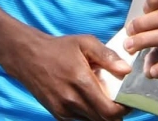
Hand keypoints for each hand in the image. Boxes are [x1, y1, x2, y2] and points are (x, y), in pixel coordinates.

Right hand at [4, 33, 130, 120]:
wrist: (28, 57)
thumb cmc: (59, 48)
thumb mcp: (85, 43)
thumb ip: (107, 56)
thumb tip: (126, 70)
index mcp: (81, 82)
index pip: (110, 111)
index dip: (124, 109)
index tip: (129, 100)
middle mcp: (71, 100)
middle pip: (104, 120)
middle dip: (116, 113)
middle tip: (120, 99)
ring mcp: (63, 110)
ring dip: (103, 114)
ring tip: (104, 97)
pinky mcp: (58, 114)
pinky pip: (81, 120)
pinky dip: (90, 114)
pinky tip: (90, 99)